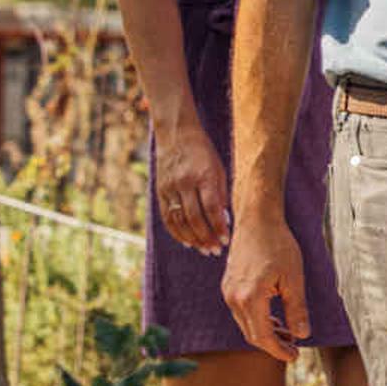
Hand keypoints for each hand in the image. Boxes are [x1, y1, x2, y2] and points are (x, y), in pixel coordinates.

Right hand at [152, 127, 231, 257]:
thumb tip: (224, 221)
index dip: (218, 227)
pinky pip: (167, 216)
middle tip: (215, 250)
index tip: (227, 241)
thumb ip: (221, 194)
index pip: (211, 208)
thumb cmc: (204, 153)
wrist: (176, 134)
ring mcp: (169, 187)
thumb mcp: (219, 169)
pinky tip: (187, 241)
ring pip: (178, 220)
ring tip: (204, 249)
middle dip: (206, 237)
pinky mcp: (159, 191)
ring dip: (192, 238)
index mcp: (203, 175)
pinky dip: (176, 231)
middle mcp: (184, 182)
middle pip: (194, 217)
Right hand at [221, 213, 304, 362]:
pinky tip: (275, 320)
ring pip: (246, 324)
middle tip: (294, 349)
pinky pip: (242, 312)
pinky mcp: (229, 286)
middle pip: (252, 333)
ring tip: (288, 335)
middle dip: (273, 344)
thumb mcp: (294, 278)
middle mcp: (233, 297)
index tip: (294, 356)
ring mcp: (228, 292)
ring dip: (266, 333)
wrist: (257, 221)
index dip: (278, 350)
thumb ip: (297, 309)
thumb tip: (303, 334)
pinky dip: (258, 320)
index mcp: (250, 298)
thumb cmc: (279, 245)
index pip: (262, 336)